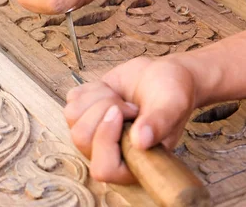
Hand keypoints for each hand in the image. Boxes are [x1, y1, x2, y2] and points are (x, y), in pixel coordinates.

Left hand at [64, 56, 196, 183]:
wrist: (163, 75)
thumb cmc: (172, 94)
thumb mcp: (173, 105)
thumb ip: (159, 122)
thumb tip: (140, 142)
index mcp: (133, 162)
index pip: (102, 169)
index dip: (105, 140)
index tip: (120, 112)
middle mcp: (109, 152)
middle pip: (81, 138)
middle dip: (103, 110)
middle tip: (127, 105)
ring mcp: (94, 133)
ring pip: (73, 117)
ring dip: (98, 98)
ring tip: (121, 99)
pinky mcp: (84, 112)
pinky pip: (72, 100)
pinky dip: (92, 89)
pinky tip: (112, 92)